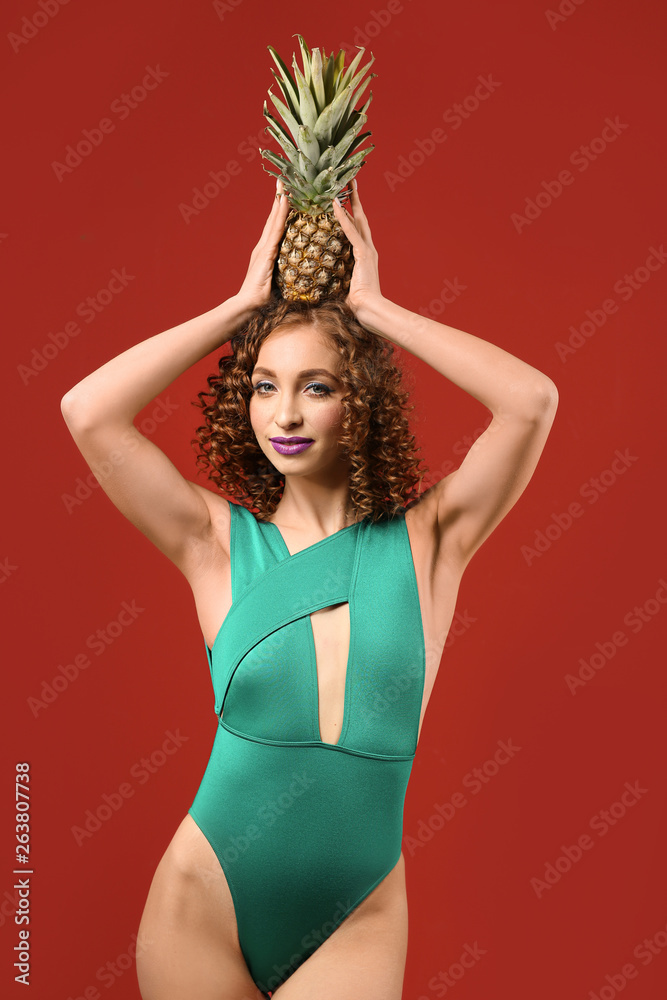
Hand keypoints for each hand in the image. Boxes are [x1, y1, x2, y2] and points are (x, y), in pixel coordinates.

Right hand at [235, 179, 290, 311]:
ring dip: (280, 200)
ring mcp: (264, 247)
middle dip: (279, 199)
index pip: (277, 228)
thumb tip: (303, 279)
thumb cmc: (264, 301)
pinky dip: (280, 214)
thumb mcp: (280, 285)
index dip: (281, 212)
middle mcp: (264, 246)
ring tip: (285, 183)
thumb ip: (287, 278)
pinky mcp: (266, 252)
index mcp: (268, 253)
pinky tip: (285, 201)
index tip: (287, 196)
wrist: (249, 306)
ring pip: (275, 219)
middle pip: (274, 218)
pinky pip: (277, 229)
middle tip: (284, 180)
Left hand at [332, 179, 383, 320]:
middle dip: (354, 198)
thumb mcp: (342, 287)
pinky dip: (343, 216)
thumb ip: (335, 279)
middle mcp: (367, 249)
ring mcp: (367, 250)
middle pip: (359, 217)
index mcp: (362, 256)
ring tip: (345, 181)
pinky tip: (336, 203)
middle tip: (348, 180)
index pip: (355, 229)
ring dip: (350, 200)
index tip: (343, 200)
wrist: (368, 312)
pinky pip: (351, 231)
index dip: (349, 214)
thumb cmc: (356, 307)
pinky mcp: (363, 254)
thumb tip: (320, 282)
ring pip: (357, 218)